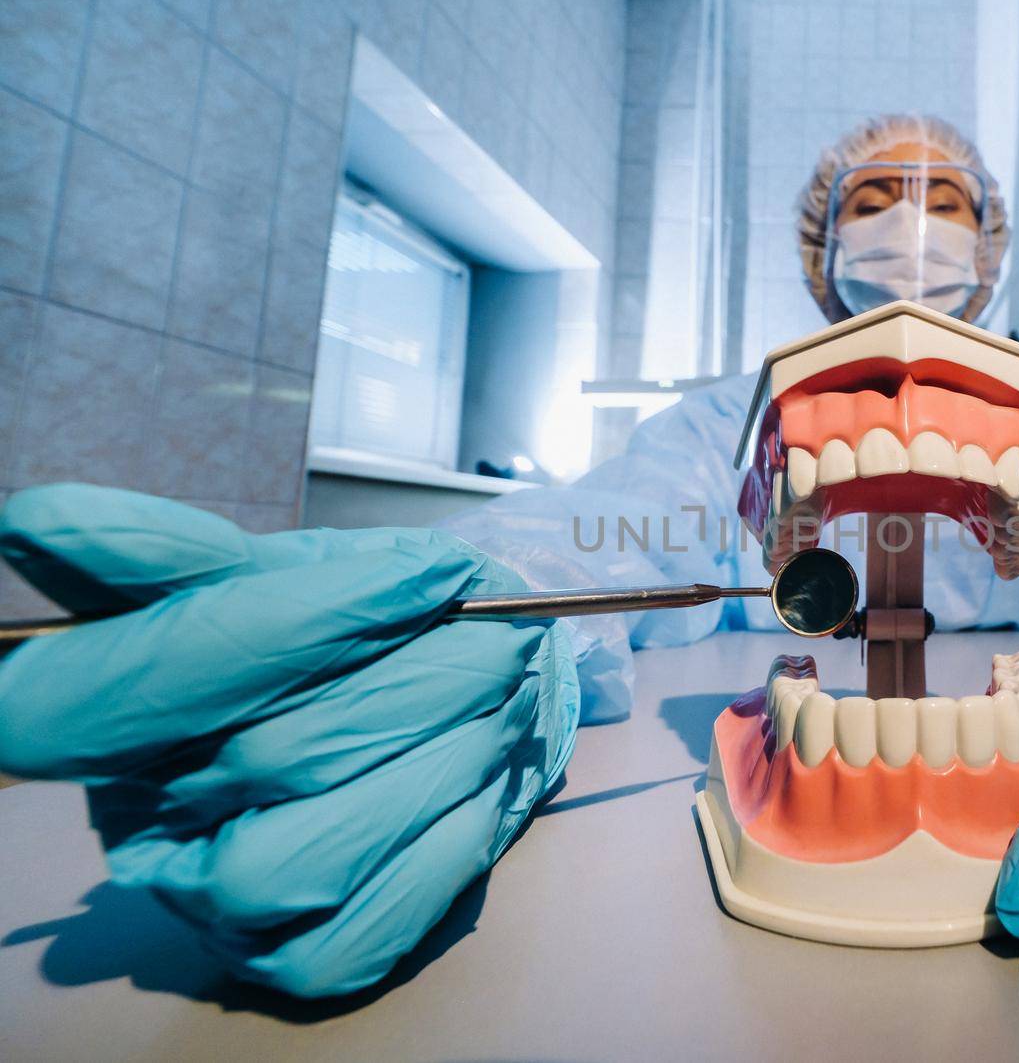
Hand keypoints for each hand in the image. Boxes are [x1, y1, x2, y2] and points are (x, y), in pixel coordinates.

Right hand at [0, 485, 579, 996]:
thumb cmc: (333, 634)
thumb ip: (174, 549)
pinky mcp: (292, 960)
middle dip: (418, 681)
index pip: (155, 675)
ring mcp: (212, 903)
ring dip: (440, 761)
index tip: (429, 573)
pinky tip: (487, 782)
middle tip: (508, 633)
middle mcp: (141, 821)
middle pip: (270, 755)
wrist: (423, 711)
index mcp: (100, 714)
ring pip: (309, 854)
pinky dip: (446, 846)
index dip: (297, 622)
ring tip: (507, 699)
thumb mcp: (258, 570)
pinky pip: (366, 926)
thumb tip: (40, 523)